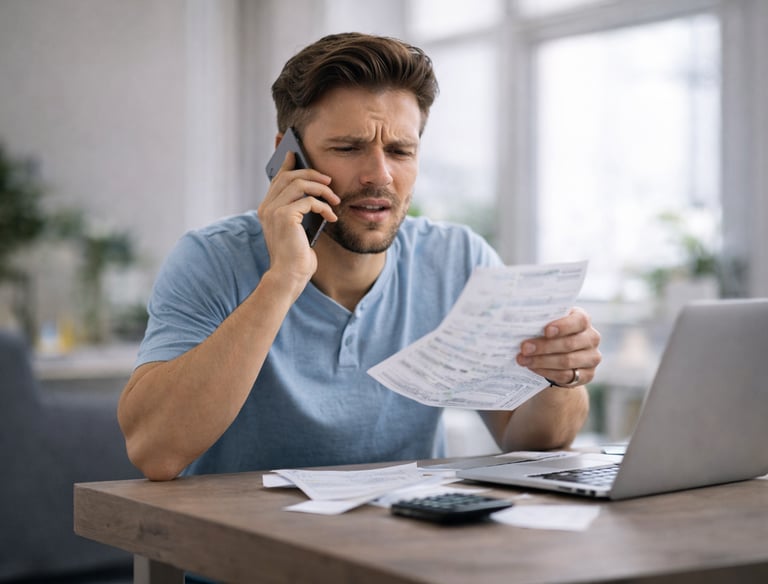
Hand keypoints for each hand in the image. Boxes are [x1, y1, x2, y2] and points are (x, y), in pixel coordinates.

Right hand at [257, 151, 338, 280]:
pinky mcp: (285, 217)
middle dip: (311, 174)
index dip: (287, 165)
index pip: (277, 180)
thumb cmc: (296, 257)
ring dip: (321, 189)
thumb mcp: (298, 230)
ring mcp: (273, 211)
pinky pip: (309, 201)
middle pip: (288, 176)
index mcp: (267, 209)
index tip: (296, 154)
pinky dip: (324, 206)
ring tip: (335, 199)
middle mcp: (267, 207)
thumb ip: (299, 211)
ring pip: (299, 184)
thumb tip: (315, 194)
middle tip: (329, 181)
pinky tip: (332, 216)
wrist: (289, 276)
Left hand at [516, 307, 601, 386]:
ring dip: (542, 361)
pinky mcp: (588, 375)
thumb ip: (540, 322)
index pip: (579, 320)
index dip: (563, 326)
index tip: (546, 331)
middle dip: (544, 346)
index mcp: (583, 320)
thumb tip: (518, 323)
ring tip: (523, 360)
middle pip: (569, 343)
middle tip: (524, 348)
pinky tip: (533, 368)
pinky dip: (547, 372)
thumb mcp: (547, 324)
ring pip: (567, 361)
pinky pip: (566, 376)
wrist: (558, 356)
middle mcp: (592, 337)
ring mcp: (592, 357)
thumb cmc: (549, 334)